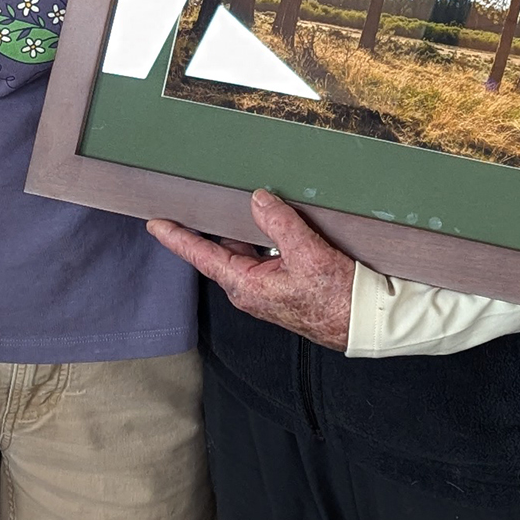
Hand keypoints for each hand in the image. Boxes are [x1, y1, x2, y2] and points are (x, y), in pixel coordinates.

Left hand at [148, 190, 355, 350]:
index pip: (202, 255)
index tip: (155, 223)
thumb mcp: (309, 255)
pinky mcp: (282, 283)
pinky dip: (262, 234)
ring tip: (237, 198)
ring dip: (243, 226)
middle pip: (222, 248)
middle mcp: (249, 287)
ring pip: (245, 248)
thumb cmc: (336, 300)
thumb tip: (258, 200)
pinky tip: (270, 216)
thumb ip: (281, 224)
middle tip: (197, 196)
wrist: (364, 322)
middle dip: (211, 223)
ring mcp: (265, 286)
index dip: (177, 237)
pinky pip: (263, 253)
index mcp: (246, 284)